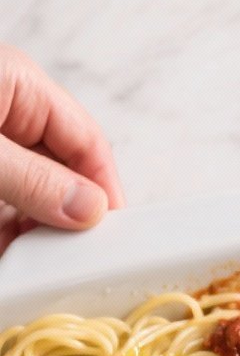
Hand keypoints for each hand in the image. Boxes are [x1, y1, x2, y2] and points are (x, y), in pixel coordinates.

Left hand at [0, 43, 123, 254]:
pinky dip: (9, 239)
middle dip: (69, 220)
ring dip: (36, 236)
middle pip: (64, 175)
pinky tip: (13, 258)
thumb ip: (32, 178)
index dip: (105, 192)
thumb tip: (89, 209)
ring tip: (40, 267)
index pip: (88, 142)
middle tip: (78, 261)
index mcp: (20, 88)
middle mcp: (9, 117)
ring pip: (32, 200)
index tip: (112, 238)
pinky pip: (3, 212)